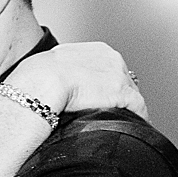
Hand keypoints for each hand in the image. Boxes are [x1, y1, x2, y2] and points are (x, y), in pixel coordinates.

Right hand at [7, 41, 146, 119]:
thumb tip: (59, 83)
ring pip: (131, 93)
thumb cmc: (39, 77)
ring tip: (123, 120)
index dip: (106, 83)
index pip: (110, 67)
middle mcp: (112, 59)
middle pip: (123, 79)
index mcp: (96, 50)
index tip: (102, 95)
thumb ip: (65, 71)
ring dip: (128, 107)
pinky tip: (135, 126)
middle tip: (111, 110)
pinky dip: (138, 117)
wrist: (42, 81)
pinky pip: (138, 107)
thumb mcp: (53, 65)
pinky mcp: (122, 93)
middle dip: (118, 94)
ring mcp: (119, 75)